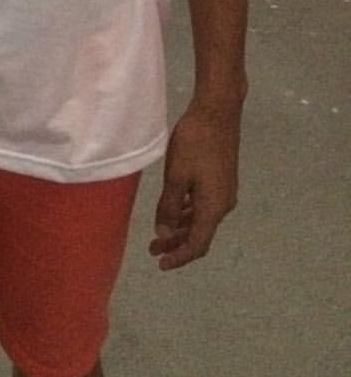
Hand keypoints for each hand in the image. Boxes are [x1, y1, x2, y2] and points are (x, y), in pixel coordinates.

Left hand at [149, 98, 241, 270]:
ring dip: (180, 228)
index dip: (179, 257)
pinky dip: (187, 213)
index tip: (160, 264)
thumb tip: (164, 234)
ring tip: (159, 233)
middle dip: (176, 244)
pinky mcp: (222, 179)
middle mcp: (223, 204)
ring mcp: (224, 191)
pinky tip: (173, 209)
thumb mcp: (176, 176)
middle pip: (199, 234)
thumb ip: (169, 207)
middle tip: (153, 250)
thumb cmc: (194, 143)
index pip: (197, 244)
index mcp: (213, 208)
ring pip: (201, 219)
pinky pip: (203, 205)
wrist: (218, 112)